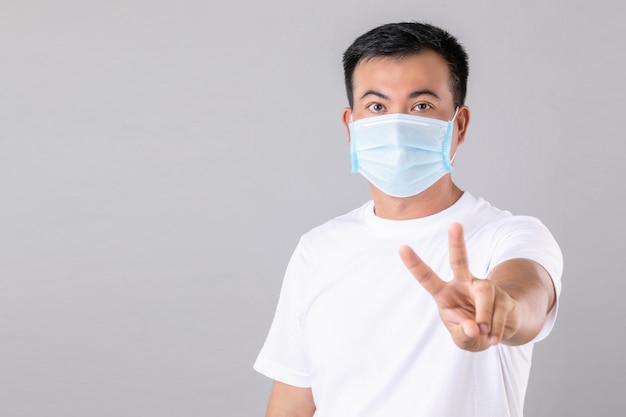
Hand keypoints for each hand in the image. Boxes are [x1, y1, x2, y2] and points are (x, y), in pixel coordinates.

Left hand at [399, 223, 519, 350]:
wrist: (497, 334)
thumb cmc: (471, 332)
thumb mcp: (463, 340)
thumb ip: (463, 335)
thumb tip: (473, 327)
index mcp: (444, 293)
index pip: (427, 278)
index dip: (414, 265)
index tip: (402, 248)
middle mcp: (463, 284)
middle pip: (460, 261)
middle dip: (457, 243)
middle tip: (455, 225)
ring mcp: (484, 287)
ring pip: (485, 292)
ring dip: (484, 317)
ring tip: (484, 335)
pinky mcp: (503, 295)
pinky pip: (500, 309)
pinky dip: (496, 329)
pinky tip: (493, 338)